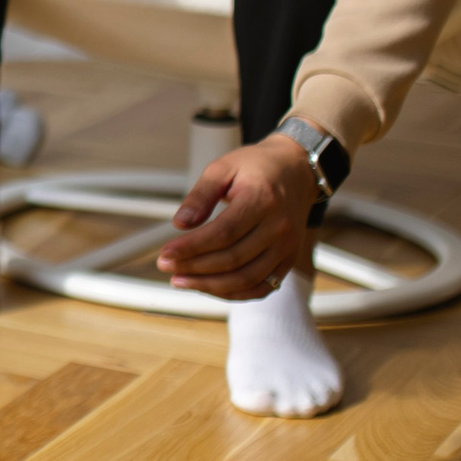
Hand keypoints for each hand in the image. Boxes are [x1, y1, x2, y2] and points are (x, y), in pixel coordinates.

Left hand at [157, 135, 319, 297]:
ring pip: (247, 278)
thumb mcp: (223, 167)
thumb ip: (200, 194)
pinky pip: (262, 287)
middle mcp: (280, 227)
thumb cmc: (256, 167)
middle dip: (194, 267)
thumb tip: (180, 223)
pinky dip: (234, 293)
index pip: (223, 233)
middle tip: (165, 266)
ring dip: (210, 285)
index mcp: (262, 200)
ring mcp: (287, 247)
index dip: (191, 247)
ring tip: (180, 280)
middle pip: (233, 258)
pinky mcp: (288, 259)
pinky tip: (208, 287)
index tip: (165, 252)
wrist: (295, 171)